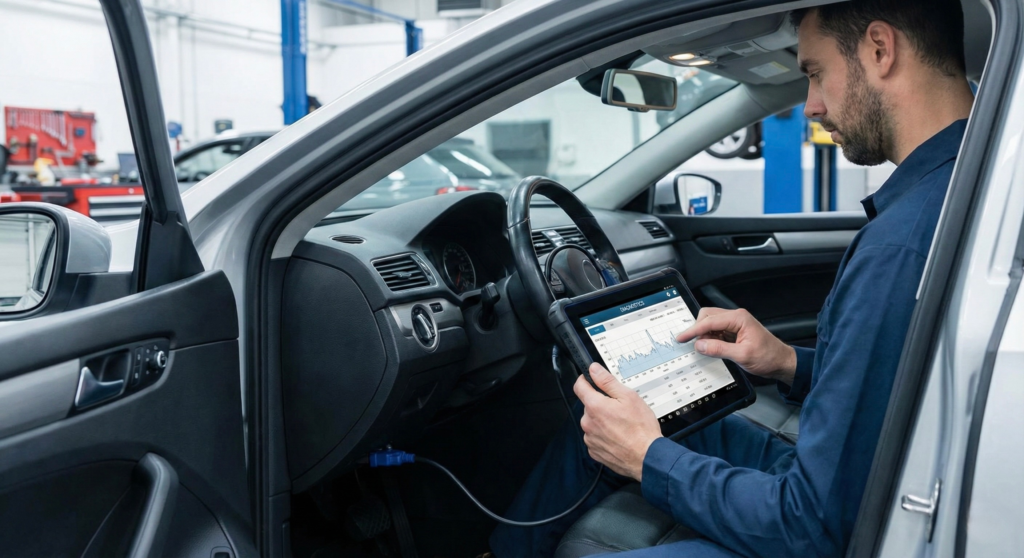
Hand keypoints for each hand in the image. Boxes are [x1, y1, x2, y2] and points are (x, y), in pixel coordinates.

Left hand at [573, 363, 661, 480]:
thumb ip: (607, 381)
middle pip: (589, 406)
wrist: (647, 457)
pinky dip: (604, 436)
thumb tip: (594, 369)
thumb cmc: (641, 429)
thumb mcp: (628, 397)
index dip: (585, 380)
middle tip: (619, 409)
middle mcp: (588, 423)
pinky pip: (595, 438)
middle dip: (601, 404)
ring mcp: (590, 439)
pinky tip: (618, 437)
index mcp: (594, 406)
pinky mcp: (594, 451)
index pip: (579, 387)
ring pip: (592, 423)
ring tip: (621, 426)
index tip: (590, 379)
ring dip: (602, 421)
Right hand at [676, 307, 796, 384]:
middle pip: (708, 316)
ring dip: (704, 335)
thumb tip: (700, 345)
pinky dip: (710, 338)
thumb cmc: (768, 357)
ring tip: (703, 348)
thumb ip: (719, 349)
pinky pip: (716, 331)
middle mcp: (736, 317)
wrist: (781, 363)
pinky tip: (709, 348)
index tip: (681, 338)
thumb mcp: (742, 356)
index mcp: (739, 318)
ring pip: (710, 323)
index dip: (693, 330)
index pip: (710, 321)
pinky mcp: (734, 331)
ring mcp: (735, 324)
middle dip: (698, 329)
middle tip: (692, 344)